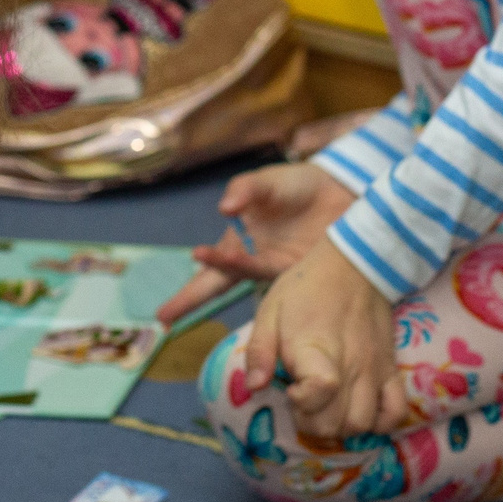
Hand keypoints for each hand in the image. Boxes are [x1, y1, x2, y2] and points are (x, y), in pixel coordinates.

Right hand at [156, 162, 355, 325]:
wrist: (340, 189)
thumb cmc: (295, 186)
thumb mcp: (264, 183)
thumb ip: (243, 190)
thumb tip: (224, 209)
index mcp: (237, 244)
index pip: (207, 272)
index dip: (186, 295)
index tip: (162, 315)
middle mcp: (252, 261)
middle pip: (217, 284)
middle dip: (193, 300)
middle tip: (165, 318)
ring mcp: (275, 267)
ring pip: (245, 274)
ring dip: (227, 265)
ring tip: (211, 253)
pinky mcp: (300, 269)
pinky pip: (276, 271)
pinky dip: (259, 263)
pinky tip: (243, 253)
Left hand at [247, 236, 404, 439]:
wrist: (354, 265)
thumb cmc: (306, 288)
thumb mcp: (270, 310)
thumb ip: (259, 351)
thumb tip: (253, 387)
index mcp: (317, 348)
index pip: (320, 392)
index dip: (301, 403)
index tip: (291, 390)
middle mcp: (350, 365)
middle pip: (337, 422)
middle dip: (313, 423)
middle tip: (304, 402)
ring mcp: (374, 370)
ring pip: (363, 424)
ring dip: (341, 427)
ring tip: (328, 407)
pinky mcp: (391, 370)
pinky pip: (396, 412)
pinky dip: (380, 423)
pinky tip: (360, 411)